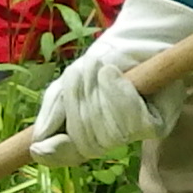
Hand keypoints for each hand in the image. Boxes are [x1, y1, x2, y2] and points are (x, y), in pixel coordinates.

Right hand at [26, 0, 192, 165]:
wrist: (138, 37)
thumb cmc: (102, 61)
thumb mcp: (69, 83)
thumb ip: (53, 112)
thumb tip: (36, 145)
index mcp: (88, 134)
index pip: (69, 155)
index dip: (57, 153)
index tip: (38, 148)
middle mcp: (112, 139)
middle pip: (87, 143)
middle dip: (77, 105)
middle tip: (78, 74)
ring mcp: (135, 134)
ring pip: (110, 134)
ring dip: (97, 93)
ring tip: (98, 67)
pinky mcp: (157, 124)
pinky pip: (133, 123)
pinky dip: (118, 94)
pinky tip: (113, 75)